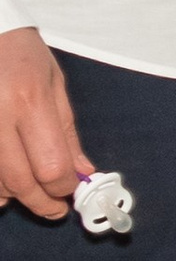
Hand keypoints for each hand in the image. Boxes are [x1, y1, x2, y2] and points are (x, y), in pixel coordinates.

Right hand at [0, 23, 89, 217]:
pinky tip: (4, 182)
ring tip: (28, 190)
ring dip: (12, 196)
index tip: (70, 189)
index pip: (51, 167)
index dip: (64, 187)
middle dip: (41, 202)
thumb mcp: (53, 83)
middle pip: (19, 182)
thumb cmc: (19, 52)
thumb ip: (66, 132)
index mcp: (28, 101)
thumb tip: (82, 172)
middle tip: (54, 208)